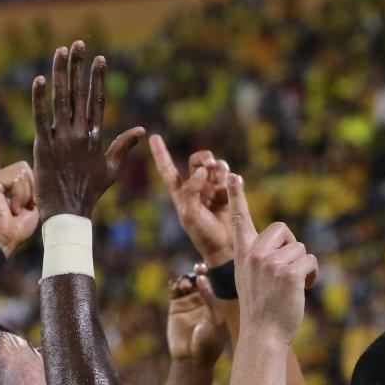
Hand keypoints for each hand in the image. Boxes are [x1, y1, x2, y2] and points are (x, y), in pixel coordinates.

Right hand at [0, 125, 37, 255]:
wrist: (1, 242)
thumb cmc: (15, 230)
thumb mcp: (30, 206)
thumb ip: (32, 188)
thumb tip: (36, 176)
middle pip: (25, 168)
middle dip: (31, 189)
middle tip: (22, 209)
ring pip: (23, 173)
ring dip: (26, 194)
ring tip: (15, 211)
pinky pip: (17, 179)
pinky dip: (20, 196)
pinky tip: (11, 208)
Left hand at [31, 40, 144, 219]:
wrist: (69, 212)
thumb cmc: (90, 191)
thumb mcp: (112, 169)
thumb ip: (124, 146)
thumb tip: (142, 130)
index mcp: (96, 138)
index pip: (97, 101)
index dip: (98, 78)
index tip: (100, 58)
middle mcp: (79, 135)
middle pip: (79, 94)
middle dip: (78, 66)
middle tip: (78, 43)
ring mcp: (61, 140)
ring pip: (60, 101)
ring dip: (60, 74)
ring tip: (60, 52)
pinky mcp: (42, 147)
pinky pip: (40, 118)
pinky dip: (39, 99)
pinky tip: (39, 80)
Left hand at [150, 136, 231, 265]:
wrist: (224, 247)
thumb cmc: (203, 234)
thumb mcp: (189, 213)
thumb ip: (191, 190)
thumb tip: (201, 172)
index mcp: (181, 193)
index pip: (168, 170)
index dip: (161, 154)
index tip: (153, 137)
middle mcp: (197, 188)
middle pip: (197, 162)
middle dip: (204, 158)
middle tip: (210, 165)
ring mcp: (213, 190)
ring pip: (216, 167)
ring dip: (219, 166)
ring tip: (221, 174)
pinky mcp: (229, 193)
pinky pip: (230, 177)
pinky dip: (230, 177)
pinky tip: (231, 183)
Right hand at [167, 265, 225, 363]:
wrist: (191, 359)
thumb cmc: (209, 341)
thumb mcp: (215, 318)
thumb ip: (210, 297)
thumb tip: (201, 277)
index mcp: (219, 301)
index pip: (218, 280)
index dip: (215, 270)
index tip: (211, 268)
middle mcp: (205, 299)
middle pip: (202, 276)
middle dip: (200, 269)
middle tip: (198, 268)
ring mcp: (191, 302)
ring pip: (188, 280)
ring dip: (187, 277)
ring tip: (185, 285)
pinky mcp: (176, 306)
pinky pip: (175, 288)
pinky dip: (175, 283)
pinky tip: (176, 286)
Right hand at [225, 173, 317, 344]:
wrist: (263, 335)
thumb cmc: (260, 309)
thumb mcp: (250, 278)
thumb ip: (258, 258)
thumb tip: (281, 246)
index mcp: (242, 253)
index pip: (238, 219)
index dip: (236, 196)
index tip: (231, 176)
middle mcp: (254, 254)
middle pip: (283, 231)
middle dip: (291, 248)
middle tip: (285, 272)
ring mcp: (271, 263)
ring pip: (300, 249)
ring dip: (301, 267)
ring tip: (289, 288)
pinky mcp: (289, 273)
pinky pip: (310, 262)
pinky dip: (311, 276)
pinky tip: (300, 290)